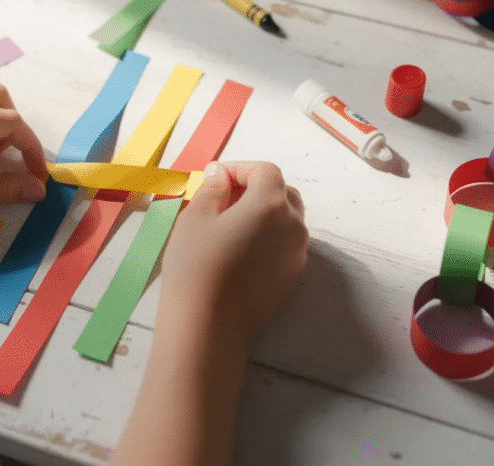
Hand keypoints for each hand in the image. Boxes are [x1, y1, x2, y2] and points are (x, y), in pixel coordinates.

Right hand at [159, 161, 306, 341]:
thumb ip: (213, 188)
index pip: (265, 171)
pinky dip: (269, 236)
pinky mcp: (293, 275)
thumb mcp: (196, 217)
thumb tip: (220, 175)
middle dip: (255, 188)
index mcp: (271, 204)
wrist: (208, 323)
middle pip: (282, 192)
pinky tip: (242, 250)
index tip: (215, 180)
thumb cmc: (196, 266)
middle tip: (223, 200)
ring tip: (232, 225)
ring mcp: (297, 252)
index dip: (240, 169)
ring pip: (287, 218)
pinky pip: (286, 243)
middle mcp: (294, 225)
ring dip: (264, 212)